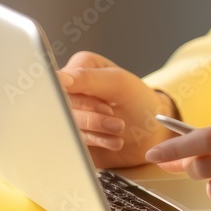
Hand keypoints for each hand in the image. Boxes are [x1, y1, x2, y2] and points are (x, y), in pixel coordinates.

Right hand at [57, 51, 173, 167]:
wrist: (152, 134)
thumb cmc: (139, 102)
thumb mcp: (119, 84)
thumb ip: (87, 78)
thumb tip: (58, 78)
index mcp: (79, 67)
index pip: (61, 84)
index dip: (81, 99)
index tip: (106, 107)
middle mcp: (70, 89)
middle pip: (62, 107)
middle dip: (92, 118)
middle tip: (115, 119)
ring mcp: (70, 114)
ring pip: (66, 126)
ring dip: (96, 132)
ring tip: (118, 129)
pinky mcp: (72, 135)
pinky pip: (72, 142)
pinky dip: (95, 143)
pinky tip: (114, 141)